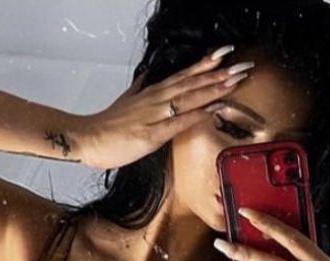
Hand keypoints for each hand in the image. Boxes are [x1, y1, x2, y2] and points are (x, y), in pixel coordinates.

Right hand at [73, 47, 252, 169]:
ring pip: (190, 98)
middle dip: (219, 74)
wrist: (87, 138)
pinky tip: (215, 108)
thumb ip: (138, 90)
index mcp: (152, 93)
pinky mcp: (152, 134)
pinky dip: (199, 114)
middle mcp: (157, 99)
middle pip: (193, 83)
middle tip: (242, 65)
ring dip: (214, 88)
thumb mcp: (125, 101)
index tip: (224, 54)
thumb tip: (145, 79)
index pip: (184, 75)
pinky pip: (180, 122)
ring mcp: (155, 115)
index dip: (205, 64)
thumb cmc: (106, 125)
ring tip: (236, 80)